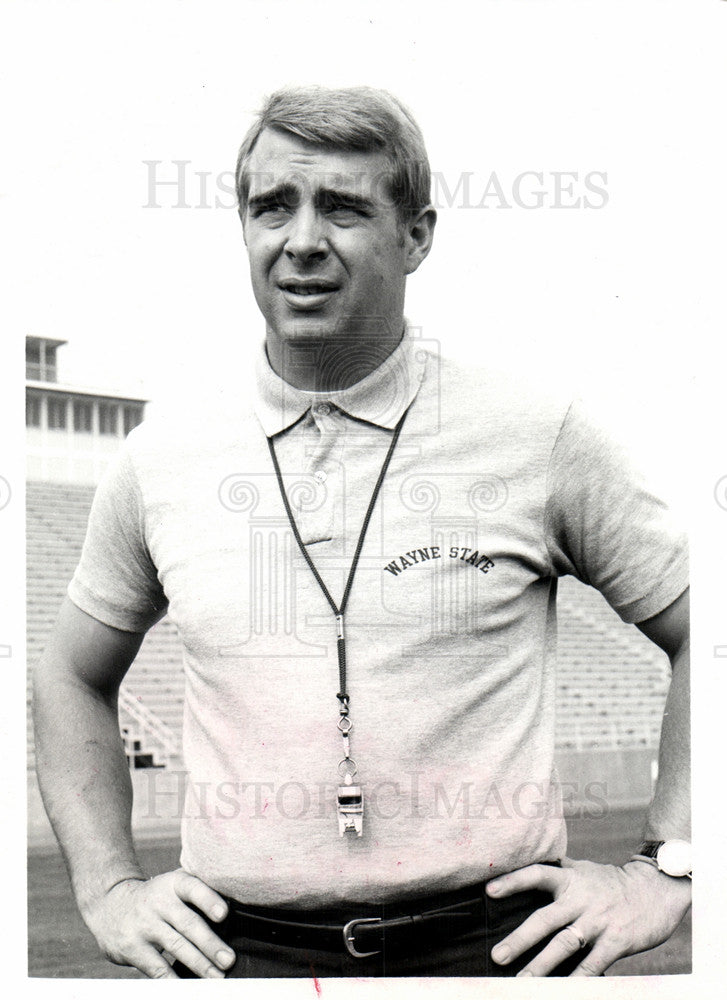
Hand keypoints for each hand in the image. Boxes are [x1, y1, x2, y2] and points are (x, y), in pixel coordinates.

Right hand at [82, 869, 235, 978]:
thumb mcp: (172, 885)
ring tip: (217, 976)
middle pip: (188, 923)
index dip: (208, 900)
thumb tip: (234, 909)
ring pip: (176, 947)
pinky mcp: (133, 948)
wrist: (110, 905)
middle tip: (228, 959)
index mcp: (173, 884)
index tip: (223, 914)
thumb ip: (198, 892)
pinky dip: (173, 980)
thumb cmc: (156, 897)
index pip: (193, 888)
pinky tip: (187, 987)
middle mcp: (159, 902)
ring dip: (199, 964)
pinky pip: (157, 968)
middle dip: (210, 944)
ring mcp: (145, 926)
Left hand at [486, 857, 691, 976]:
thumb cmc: (613, 882)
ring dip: (542, 965)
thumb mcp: (584, 869)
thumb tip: (533, 860)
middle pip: (545, 919)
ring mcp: (598, 921)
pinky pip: (593, 965)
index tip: (490, 891)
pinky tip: (562, 990)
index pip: (537, 875)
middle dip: (520, 940)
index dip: (513, 881)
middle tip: (498, 956)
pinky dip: (577, 979)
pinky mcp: (616, 942)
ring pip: (564, 945)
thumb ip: (560, 869)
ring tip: (522, 981)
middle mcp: (581, 899)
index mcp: (571, 878)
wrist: (657, 891)